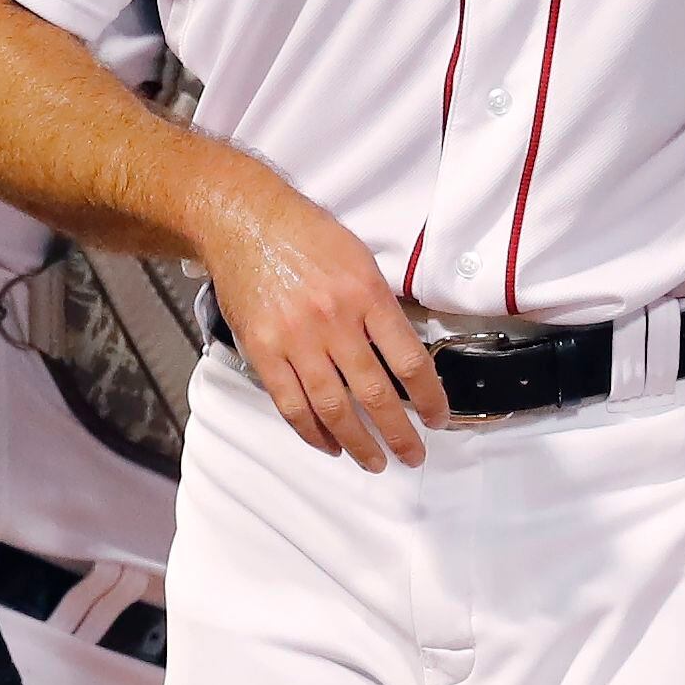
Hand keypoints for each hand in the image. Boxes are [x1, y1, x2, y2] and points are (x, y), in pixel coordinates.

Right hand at [199, 162, 447, 467]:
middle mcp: (334, 321)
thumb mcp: (361, 259)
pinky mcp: (262, 352)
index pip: (409, 360)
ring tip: (375, 461)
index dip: (429, 398)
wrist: (246, 222)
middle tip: (413, 455)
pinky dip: (312, 432)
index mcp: (367, 295)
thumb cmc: (307, 237)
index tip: (438, 418)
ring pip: (333, 408)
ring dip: (357, 443)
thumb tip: (406, 354)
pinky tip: (329, 446)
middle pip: (375, 393)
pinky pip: (291, 404)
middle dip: (399, 433)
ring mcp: (295, 340)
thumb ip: (382, 307)